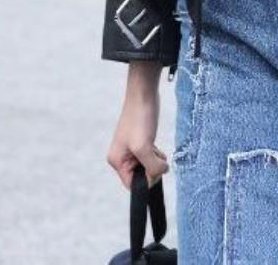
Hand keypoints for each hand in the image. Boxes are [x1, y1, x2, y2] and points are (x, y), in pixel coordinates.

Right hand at [106, 62, 168, 189]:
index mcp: (117, 161)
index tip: (155, 167)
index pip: (132, 184)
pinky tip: (156, 143)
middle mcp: (122, 157)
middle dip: (152, 169)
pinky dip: (156, 153)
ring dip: (156, 160)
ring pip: (147, 166)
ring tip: (155, 146)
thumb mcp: (144, 147)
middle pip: (141, 176)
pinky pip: (150, 156)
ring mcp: (131, 149)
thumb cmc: (140, 118)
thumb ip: (152, 167)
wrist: (144, 93)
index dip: (146, 180)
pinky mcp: (141, 141)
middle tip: (155, 154)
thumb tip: (160, 174)